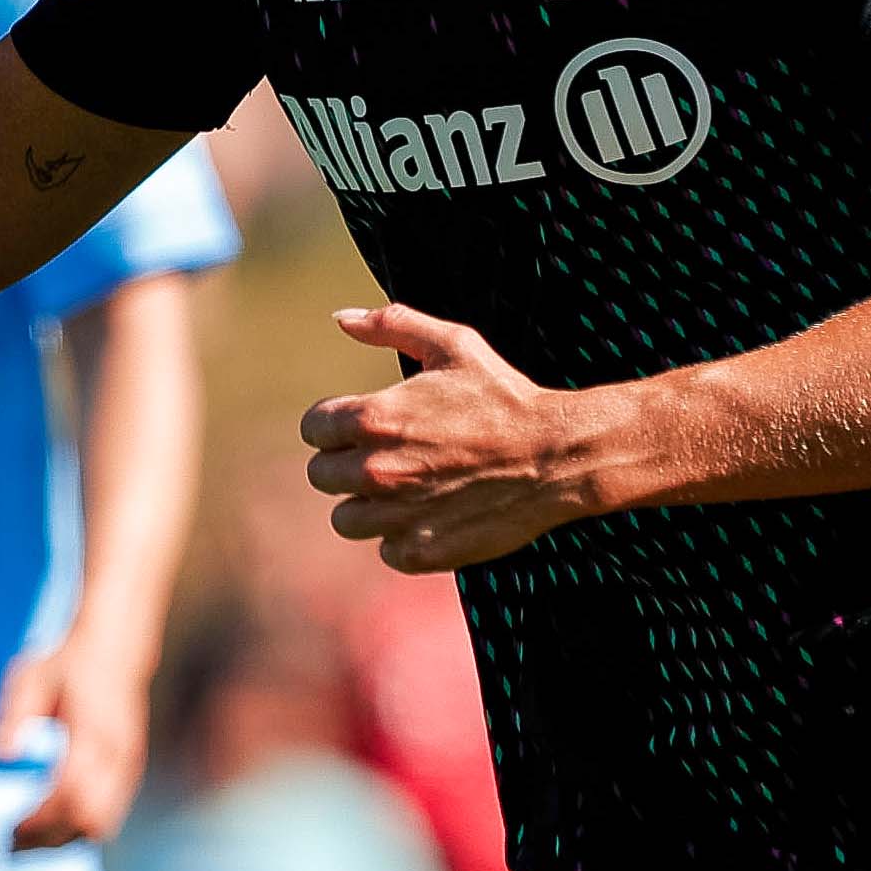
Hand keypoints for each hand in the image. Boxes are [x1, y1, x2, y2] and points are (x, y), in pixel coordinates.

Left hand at [0, 637, 149, 850]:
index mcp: (92, 733)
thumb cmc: (68, 664)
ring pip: (102, 824)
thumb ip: (15, 713)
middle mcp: (117, 755)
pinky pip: (108, 815)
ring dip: (64, 838)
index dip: (40, 818)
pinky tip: (48, 824)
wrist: (116, 649)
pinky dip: (78, 827)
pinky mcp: (129, 771)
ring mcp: (128, 766)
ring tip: (24, 841)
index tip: (8, 830)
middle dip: (49, 839)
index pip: (69, 792)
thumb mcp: (32, 676)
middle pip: (88, 819)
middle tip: (9, 845)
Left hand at [307, 304, 598, 572]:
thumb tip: (341, 318)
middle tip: (387, 455)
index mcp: (373, 418)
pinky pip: (385, 550)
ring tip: (406, 487)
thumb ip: (392, 325)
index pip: (313, 428)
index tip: (361, 426)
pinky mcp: (420, 551)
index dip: (335, 424)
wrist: (556, 457)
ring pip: (346, 519)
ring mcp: (396, 516)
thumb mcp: (453, 345)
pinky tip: (431, 513)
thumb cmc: (504, 396)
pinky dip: (402, 536)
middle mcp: (375, 470)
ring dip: (368, 504)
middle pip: (321, 475)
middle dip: (346, 463)